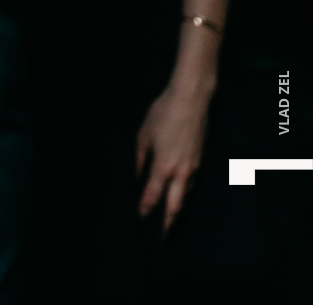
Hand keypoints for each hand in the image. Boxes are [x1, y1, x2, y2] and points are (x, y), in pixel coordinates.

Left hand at [136, 82, 210, 234]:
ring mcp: (194, 168)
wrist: (191, 100)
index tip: (139, 219)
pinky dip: (185, 196)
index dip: (145, 209)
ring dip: (178, 210)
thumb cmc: (162, 115)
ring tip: (170, 222)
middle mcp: (181, 172)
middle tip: (163, 238)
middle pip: (175, 206)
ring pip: (186, 197)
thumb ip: (139, 160)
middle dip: (168, 223)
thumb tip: (137, 178)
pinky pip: (192, 185)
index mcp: (163, 166)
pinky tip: (180, 197)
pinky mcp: (202, 162)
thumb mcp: (142, 136)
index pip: (152, 195)